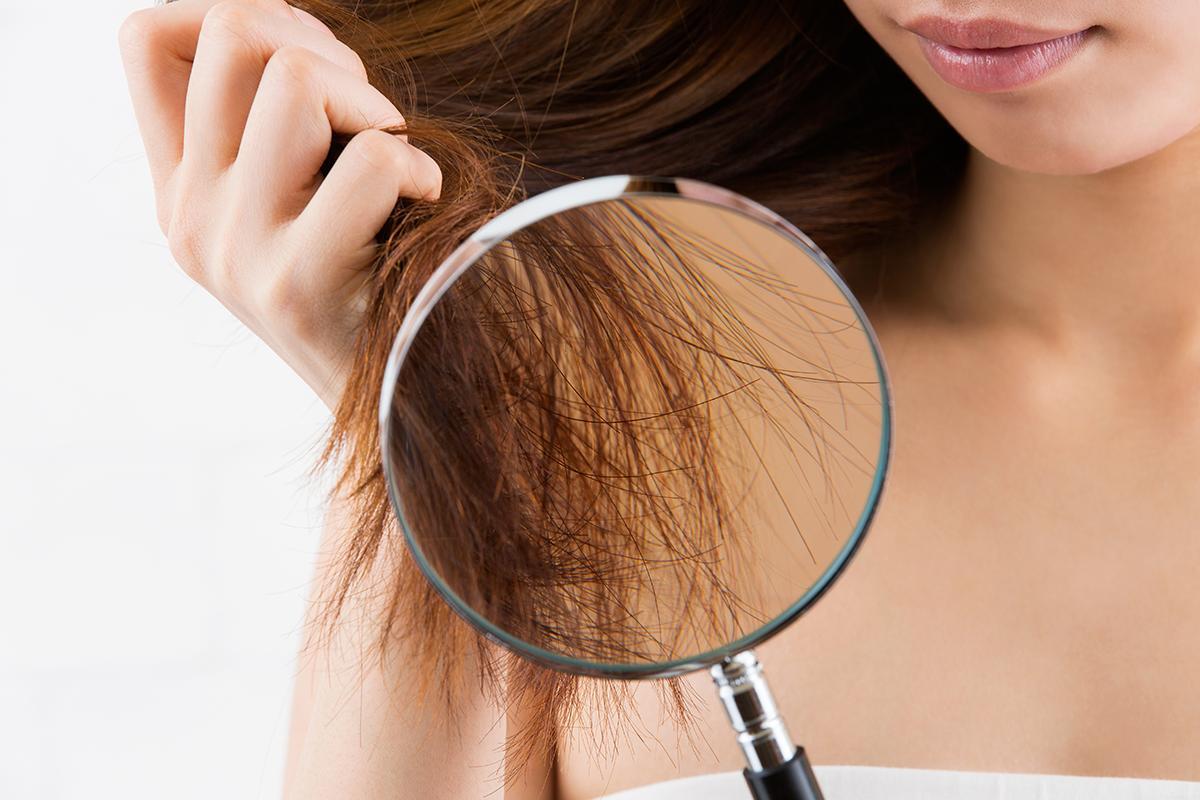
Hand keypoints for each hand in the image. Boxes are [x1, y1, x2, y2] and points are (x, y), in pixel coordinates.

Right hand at [118, 0, 441, 408]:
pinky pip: (377, 161)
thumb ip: (269, 124)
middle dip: (324, 49)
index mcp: (182, 191)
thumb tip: (287, 24)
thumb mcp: (295, 203)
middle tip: (368, 120)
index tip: (307, 63)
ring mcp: (238, 249)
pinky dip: (423, 173)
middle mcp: (192, 217)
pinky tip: (420, 218)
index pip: (146, 39)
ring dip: (373, 106)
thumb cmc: (374, 283)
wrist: (404, 403)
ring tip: (395, 170)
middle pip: (233, 30)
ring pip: (294, 77)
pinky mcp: (301, 282)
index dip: (234, 11)